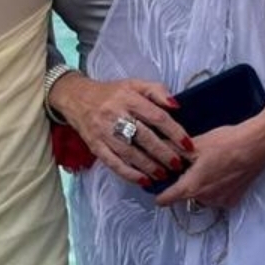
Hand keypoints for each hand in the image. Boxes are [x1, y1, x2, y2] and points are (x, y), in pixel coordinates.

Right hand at [53, 72, 193, 185]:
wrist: (76, 98)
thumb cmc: (111, 93)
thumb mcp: (134, 84)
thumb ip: (157, 91)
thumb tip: (176, 106)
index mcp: (128, 98)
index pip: (157, 117)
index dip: (174, 132)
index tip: (188, 145)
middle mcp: (116, 115)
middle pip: (144, 137)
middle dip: (164, 153)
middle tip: (178, 164)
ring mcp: (104, 132)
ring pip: (130, 153)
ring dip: (149, 167)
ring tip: (164, 174)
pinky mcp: (95, 146)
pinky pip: (114, 163)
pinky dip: (129, 174)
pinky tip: (143, 181)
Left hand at [156, 118, 264, 210]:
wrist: (257, 145)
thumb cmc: (229, 143)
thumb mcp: (196, 144)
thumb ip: (174, 151)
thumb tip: (159, 149)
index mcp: (191, 186)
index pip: (165, 199)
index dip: (158, 191)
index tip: (157, 185)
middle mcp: (204, 198)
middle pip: (184, 196)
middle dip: (184, 183)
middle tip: (191, 165)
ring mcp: (220, 201)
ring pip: (201, 196)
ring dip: (201, 186)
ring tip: (210, 166)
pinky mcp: (233, 200)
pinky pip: (217, 197)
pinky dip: (217, 188)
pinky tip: (223, 172)